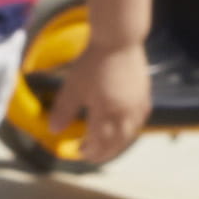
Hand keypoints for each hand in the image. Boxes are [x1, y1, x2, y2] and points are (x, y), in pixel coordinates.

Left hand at [63, 36, 157, 167]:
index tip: (80, 152)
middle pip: (117, 142)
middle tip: (94, 157)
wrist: (118, 42)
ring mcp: (138, 105)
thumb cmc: (93, 64)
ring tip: (109, 146)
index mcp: (107, 113)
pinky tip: (126, 127)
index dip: (90, 150)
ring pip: (131, 132)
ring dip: (119, 143)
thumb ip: (64, 110)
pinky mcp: (145, 95)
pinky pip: (140, 120)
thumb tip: (54, 130)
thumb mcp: (73, 87)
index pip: (99, 141)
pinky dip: (131, 129)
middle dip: (105, 152)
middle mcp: (126, 113)